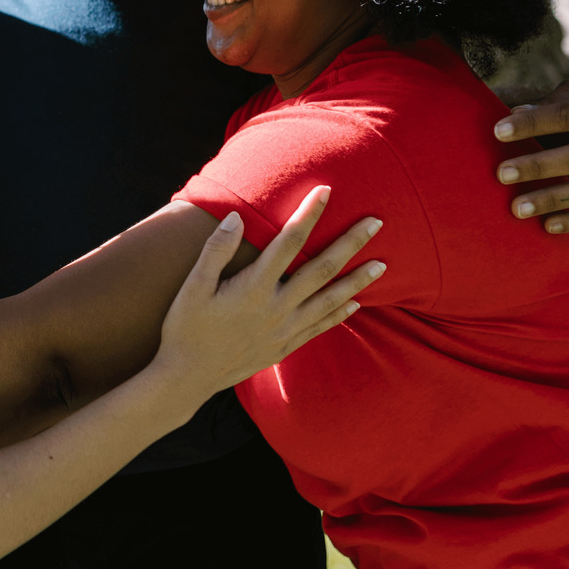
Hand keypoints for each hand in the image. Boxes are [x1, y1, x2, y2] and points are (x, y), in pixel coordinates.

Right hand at [157, 186, 382, 396]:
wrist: (186, 378)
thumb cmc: (185, 327)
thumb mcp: (193, 286)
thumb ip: (216, 250)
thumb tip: (237, 217)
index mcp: (254, 287)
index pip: (289, 241)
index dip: (309, 214)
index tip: (326, 190)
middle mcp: (277, 308)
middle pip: (323, 268)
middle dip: (351, 242)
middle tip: (376, 221)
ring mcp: (284, 330)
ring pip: (331, 299)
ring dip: (358, 280)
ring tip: (383, 264)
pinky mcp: (284, 347)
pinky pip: (321, 326)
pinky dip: (340, 313)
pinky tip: (356, 303)